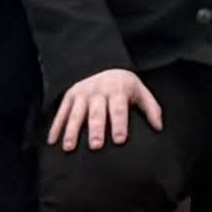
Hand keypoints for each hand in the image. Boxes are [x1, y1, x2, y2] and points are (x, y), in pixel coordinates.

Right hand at [48, 67, 162, 151]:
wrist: (103, 64)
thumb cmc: (124, 86)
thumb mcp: (140, 91)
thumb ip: (151, 108)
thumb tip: (159, 127)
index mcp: (118, 90)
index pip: (119, 109)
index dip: (119, 124)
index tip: (119, 140)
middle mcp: (98, 91)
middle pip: (97, 112)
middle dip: (96, 129)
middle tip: (96, 146)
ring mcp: (82, 93)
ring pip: (76, 113)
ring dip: (71, 130)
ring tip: (69, 147)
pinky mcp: (70, 96)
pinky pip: (61, 112)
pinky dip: (56, 126)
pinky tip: (52, 141)